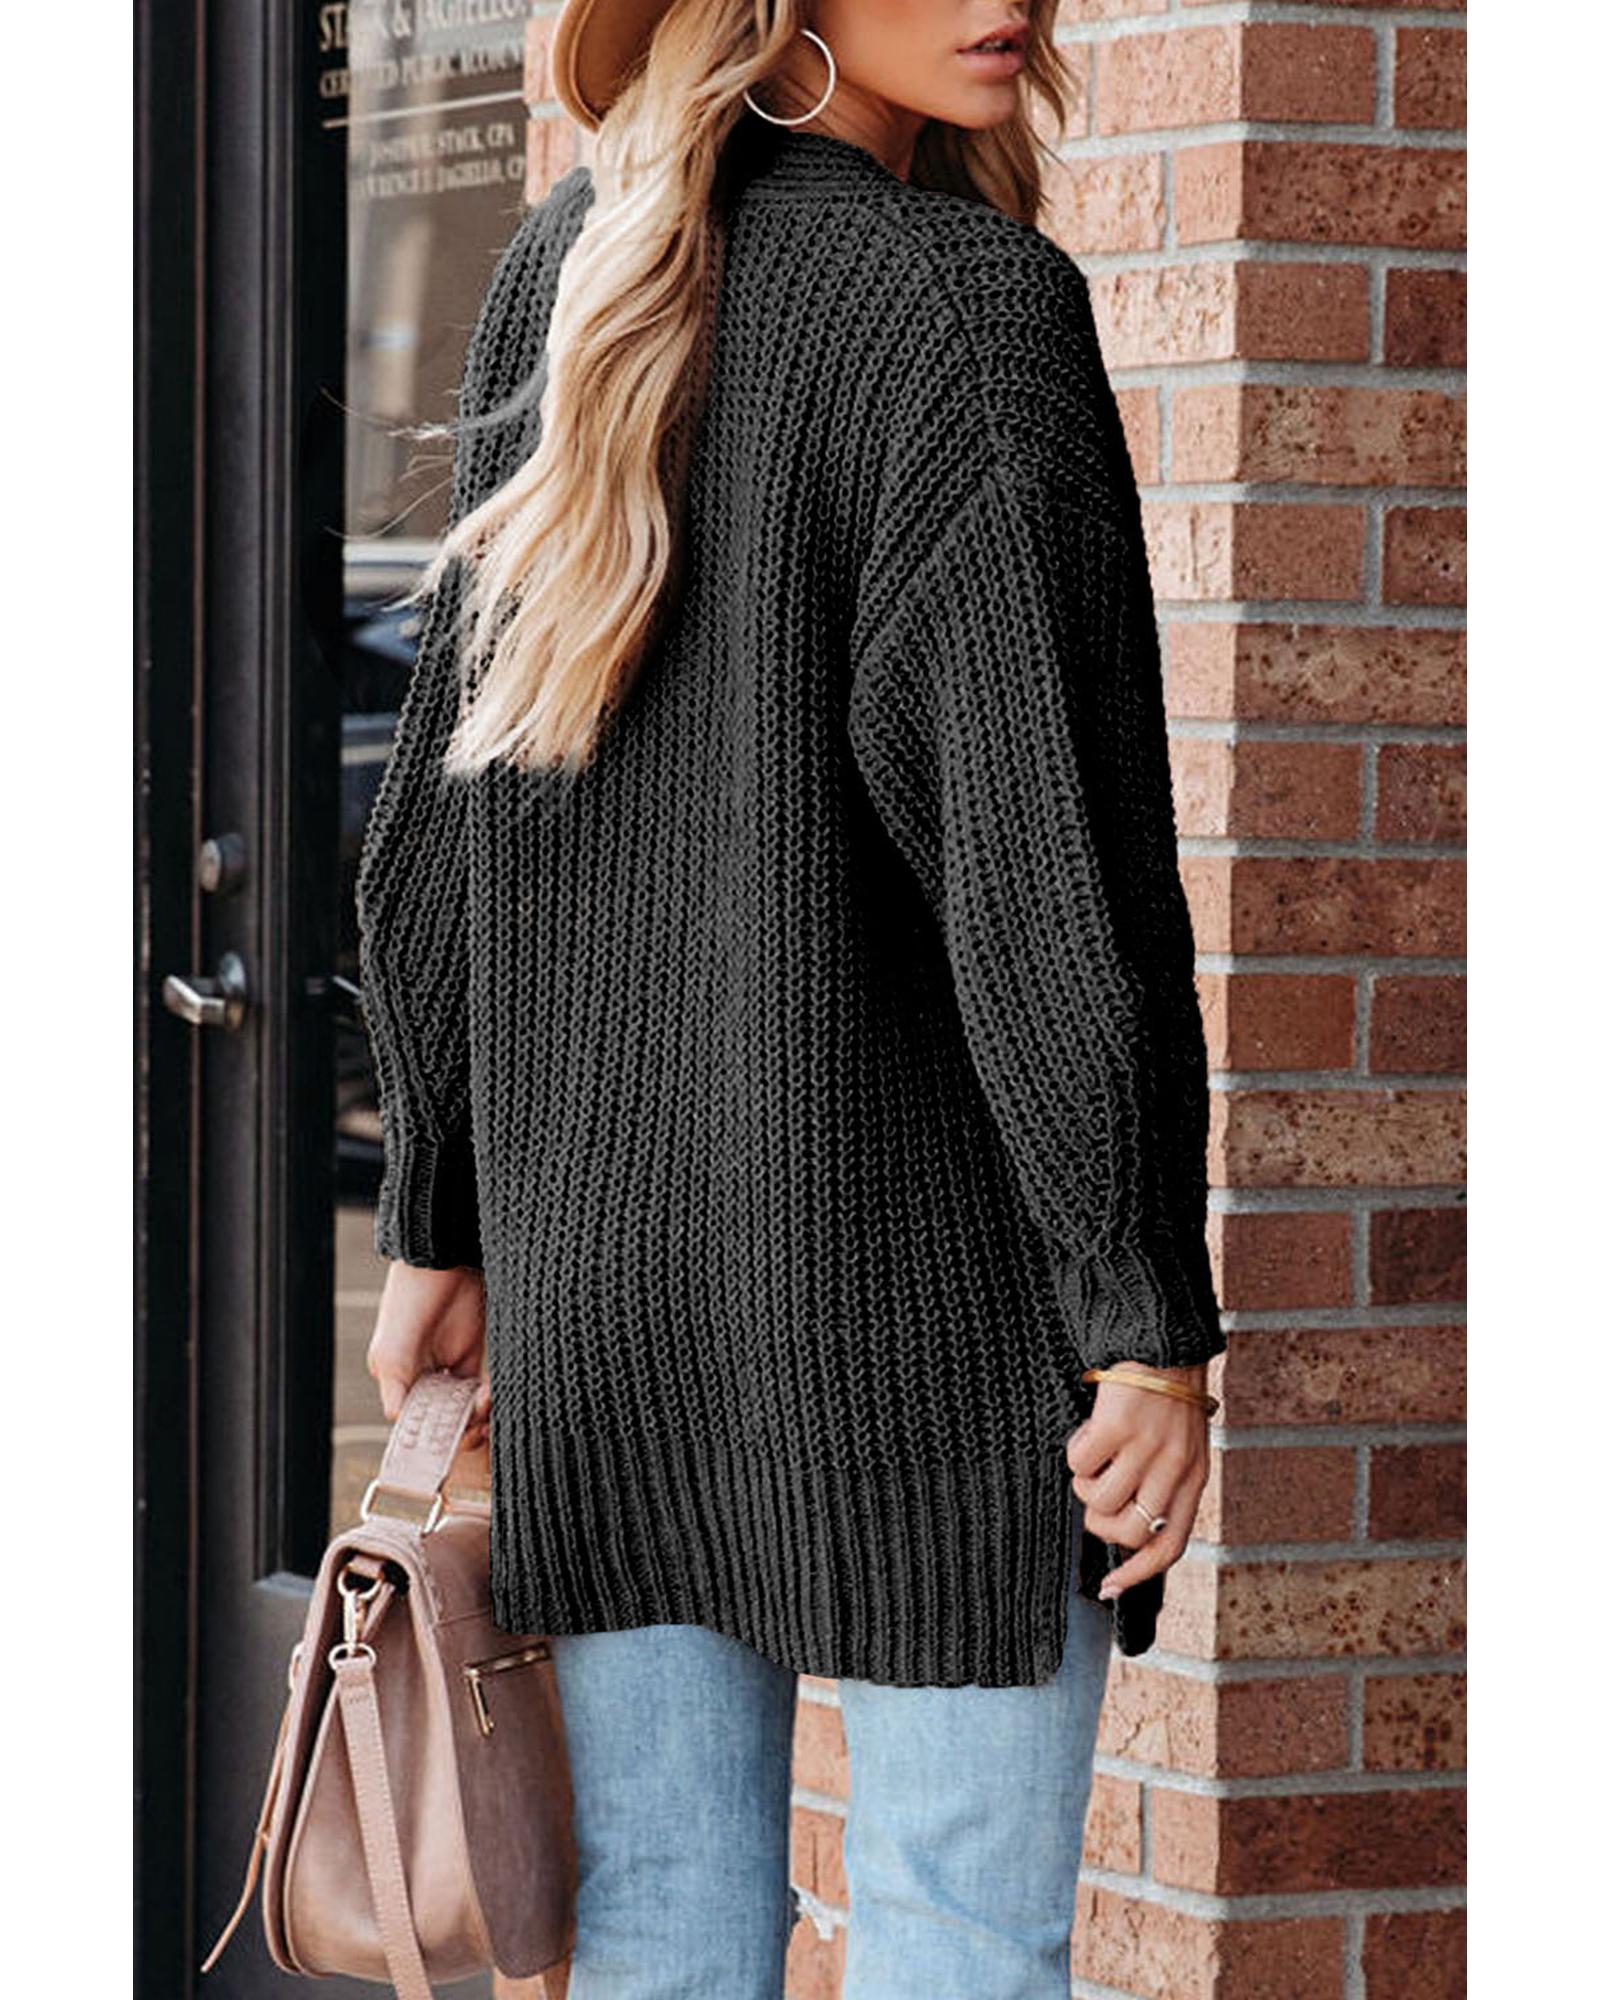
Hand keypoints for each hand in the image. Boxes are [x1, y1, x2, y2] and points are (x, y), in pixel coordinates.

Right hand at [366, 1261, 490, 1453]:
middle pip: (443, 1420)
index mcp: (399, 1378)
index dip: (428, 1438)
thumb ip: (395, 1387)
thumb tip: (396, 1421)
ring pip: (466, 1409)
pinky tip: (488, 1397)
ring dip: (476, 1418)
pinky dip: (489, 1399)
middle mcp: (425, 1375)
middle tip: (469, 1431)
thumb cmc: (409, 1299)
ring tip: (481, 1411)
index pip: (413, 1421)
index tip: (441, 1448)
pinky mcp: (475, 1354)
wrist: (444, 1260)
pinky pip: (485, 1388)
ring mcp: (451, 1365)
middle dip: (457, 1432)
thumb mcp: (392, 1348)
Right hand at [1064, 1363, 1212, 1599]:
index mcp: (1193, 1480)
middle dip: (1099, 1520)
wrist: (1166, 1343)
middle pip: (1126, 1531)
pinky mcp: (1117, 1426)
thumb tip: (1124, 1530)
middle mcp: (1173, 1469)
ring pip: (1096, 1499)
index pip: (1168, 1546)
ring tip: (1095, 1453)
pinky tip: (1090, 1430)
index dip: (1137, 1574)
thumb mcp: (1181, 1447)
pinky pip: (1079, 1462)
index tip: (1109, 1588)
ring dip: (1084, 1482)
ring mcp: (1146, 1449)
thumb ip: (1163, 1486)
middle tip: (1096, 1491)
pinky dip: (1075, 1451)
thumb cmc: (1167, 1398)